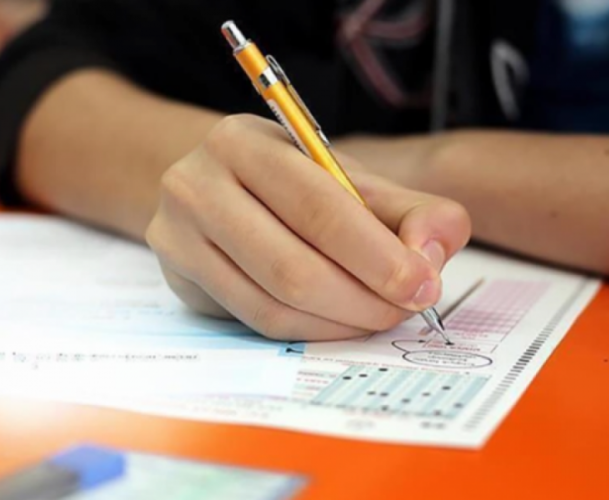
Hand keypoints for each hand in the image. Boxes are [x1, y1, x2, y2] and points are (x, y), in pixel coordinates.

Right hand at [146, 114, 470, 340]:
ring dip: (342, 321)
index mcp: (244, 142)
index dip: (377, 254)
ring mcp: (177, 236)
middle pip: (293, 266)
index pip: (318, 206)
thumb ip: (406, 209)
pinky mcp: (178, 279)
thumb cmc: (289, 182)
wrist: (213, 187)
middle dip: (365, 297)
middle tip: (406, 308)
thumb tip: (430, 254)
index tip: (423, 284)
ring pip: (274, 302)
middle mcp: (197, 185)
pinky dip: (312, 330)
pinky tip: (341, 320)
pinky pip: (257, 321)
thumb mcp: (346, 178)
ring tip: (379, 314)